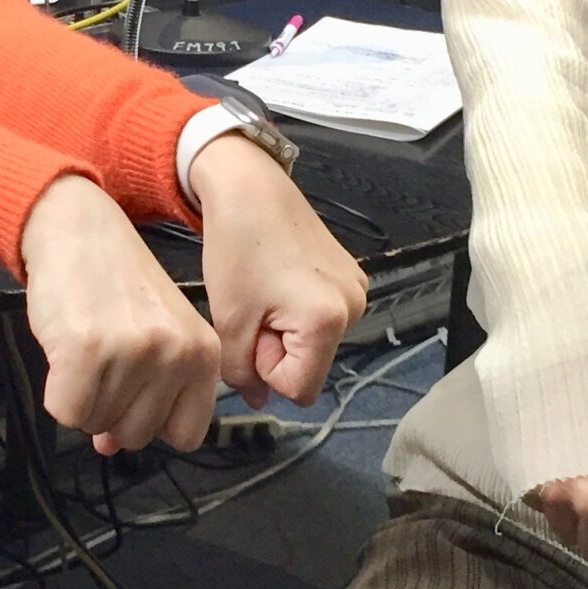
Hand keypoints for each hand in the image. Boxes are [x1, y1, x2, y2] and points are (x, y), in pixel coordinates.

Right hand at [19, 174, 220, 454]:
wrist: (75, 228)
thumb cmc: (114, 283)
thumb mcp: (153, 335)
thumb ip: (147, 395)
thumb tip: (110, 447)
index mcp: (205, 353)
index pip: (186, 435)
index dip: (151, 421)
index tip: (134, 393)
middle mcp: (176, 353)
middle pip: (137, 436)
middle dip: (110, 411)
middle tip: (103, 363)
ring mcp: (132, 351)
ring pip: (97, 425)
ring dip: (82, 397)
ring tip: (86, 349)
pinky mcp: (86, 349)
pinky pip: (65, 412)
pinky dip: (55, 393)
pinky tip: (64, 353)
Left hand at [191, 135, 367, 406]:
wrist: (250, 188)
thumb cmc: (236, 247)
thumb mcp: (229, 320)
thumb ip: (241, 372)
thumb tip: (258, 400)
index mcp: (328, 321)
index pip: (298, 390)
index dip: (265, 369)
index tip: (250, 329)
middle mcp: (355, 307)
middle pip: (310, 365)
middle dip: (276, 349)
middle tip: (254, 307)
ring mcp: (358, 289)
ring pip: (315, 343)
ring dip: (285, 331)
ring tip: (265, 291)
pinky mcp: (352, 275)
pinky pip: (322, 318)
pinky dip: (297, 311)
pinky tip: (279, 280)